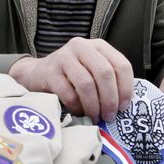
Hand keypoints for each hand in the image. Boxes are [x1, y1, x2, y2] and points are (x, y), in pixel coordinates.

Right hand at [8, 37, 133, 122]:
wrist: (37, 74)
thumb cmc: (70, 76)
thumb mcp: (92, 70)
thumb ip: (109, 80)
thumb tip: (124, 105)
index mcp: (98, 46)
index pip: (121, 65)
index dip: (125, 88)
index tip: (123, 108)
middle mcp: (82, 46)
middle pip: (105, 73)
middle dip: (110, 99)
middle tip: (109, 116)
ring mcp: (64, 57)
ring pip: (87, 84)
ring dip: (94, 106)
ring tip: (95, 117)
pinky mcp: (50, 71)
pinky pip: (69, 93)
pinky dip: (77, 107)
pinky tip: (79, 112)